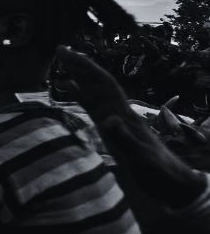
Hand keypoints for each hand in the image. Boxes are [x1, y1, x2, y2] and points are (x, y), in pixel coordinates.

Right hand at [57, 46, 205, 206]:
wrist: (173, 184)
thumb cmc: (158, 173)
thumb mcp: (141, 159)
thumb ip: (125, 139)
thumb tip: (108, 120)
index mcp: (125, 115)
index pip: (103, 84)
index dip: (85, 67)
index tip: (67, 53)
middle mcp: (120, 113)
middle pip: (99, 82)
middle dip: (80, 65)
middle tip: (60, 50)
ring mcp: (118, 120)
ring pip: (96, 92)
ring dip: (81, 77)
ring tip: (64, 65)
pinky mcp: (115, 130)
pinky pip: (95, 107)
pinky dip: (82, 96)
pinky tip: (73, 91)